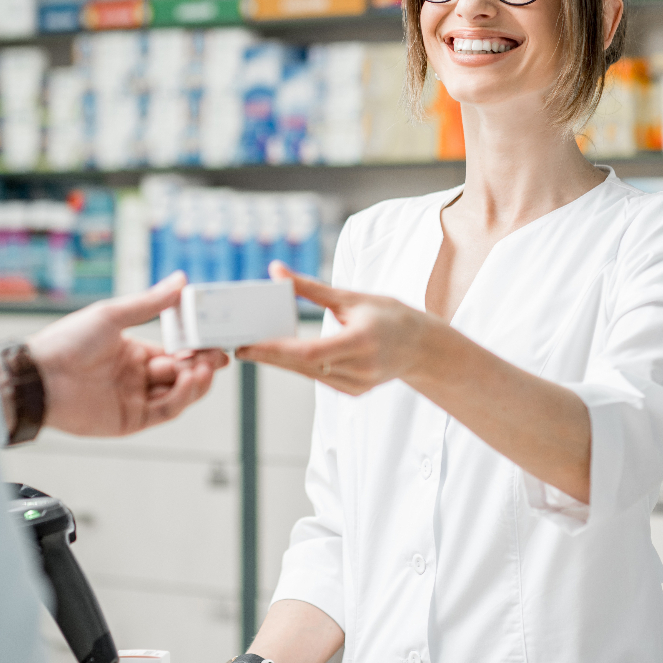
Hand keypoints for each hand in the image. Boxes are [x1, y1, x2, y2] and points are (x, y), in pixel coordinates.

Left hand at [29, 272, 228, 436]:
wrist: (41, 376)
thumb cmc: (68, 341)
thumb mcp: (113, 315)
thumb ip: (150, 303)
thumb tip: (180, 280)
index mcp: (133, 351)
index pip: (175, 351)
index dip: (196, 347)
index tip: (215, 340)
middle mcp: (136, 377)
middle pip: (181, 374)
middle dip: (202, 365)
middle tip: (217, 356)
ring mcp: (134, 399)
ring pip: (178, 395)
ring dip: (195, 382)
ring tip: (204, 368)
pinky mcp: (130, 421)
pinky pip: (164, 411)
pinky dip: (181, 397)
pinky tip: (187, 380)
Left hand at [237, 262, 440, 395]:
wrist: (424, 348)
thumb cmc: (390, 316)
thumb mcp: (352, 297)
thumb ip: (311, 288)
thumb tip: (276, 270)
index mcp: (361, 342)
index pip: (308, 352)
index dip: (274, 350)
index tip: (247, 344)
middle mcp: (360, 368)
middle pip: (301, 366)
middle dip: (267, 355)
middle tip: (238, 344)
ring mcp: (357, 384)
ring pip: (307, 374)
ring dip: (279, 362)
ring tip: (252, 348)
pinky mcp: (354, 392)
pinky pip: (318, 378)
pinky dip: (299, 367)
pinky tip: (282, 357)